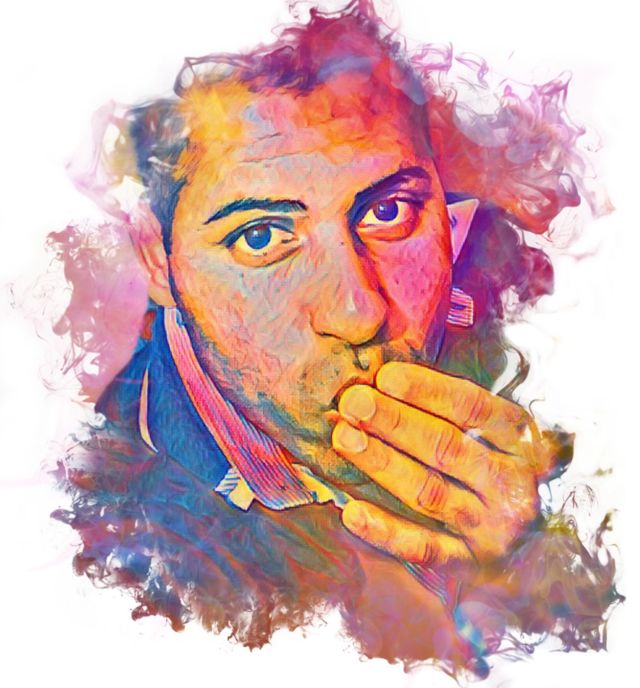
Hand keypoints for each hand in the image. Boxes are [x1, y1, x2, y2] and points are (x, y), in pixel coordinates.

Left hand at [331, 361, 567, 566]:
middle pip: (446, 446)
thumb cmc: (498, 467)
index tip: (384, 376)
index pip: (472, 407)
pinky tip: (351, 513)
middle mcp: (512, 483)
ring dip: (383, 463)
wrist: (537, 549)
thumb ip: (460, 403)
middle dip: (394, 421)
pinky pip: (423, 548)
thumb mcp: (497, 430)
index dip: (426, 390)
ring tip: (344, 438)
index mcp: (520, 440)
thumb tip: (399, 367)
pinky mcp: (470, 564)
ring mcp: (493, 528)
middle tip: (352, 402)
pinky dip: (386, 532)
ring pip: (430, 491)